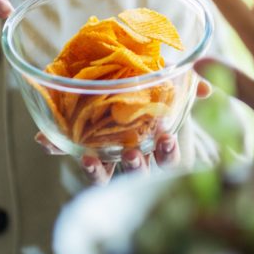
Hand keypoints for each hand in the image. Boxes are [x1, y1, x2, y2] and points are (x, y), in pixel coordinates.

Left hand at [35, 80, 211, 184]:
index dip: (167, 154)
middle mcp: (132, 158)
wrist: (121, 77)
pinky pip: (69, 152)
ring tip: (89, 157)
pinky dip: (57, 147)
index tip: (166, 138)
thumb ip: (190, 87)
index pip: (167, 161)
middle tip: (133, 153)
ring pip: (103, 177)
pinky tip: (46, 141)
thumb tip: (207, 89)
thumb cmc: (152, 89)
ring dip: (96, 171)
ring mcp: (106, 157)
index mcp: (156, 147)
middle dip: (135, 167)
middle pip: (136, 175)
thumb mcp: (171, 84)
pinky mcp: (80, 146)